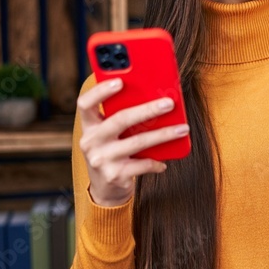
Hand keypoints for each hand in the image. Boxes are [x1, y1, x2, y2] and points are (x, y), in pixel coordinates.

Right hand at [76, 78, 189, 206]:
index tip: (119, 81)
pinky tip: (165, 161)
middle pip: (119, 119)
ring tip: (182, 129)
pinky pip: (143, 164)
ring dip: (164, 135)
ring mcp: (101, 159)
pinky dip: (157, 162)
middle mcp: (91, 141)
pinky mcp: (114, 175)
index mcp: (89, 126)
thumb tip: (156, 99)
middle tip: (169, 103)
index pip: (85, 104)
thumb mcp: (110, 135)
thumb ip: (122, 119)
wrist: (106, 188)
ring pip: (137, 142)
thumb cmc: (113, 152)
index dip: (100, 91)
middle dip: (147, 110)